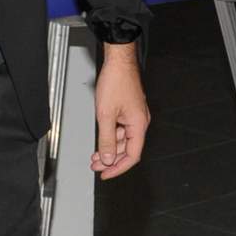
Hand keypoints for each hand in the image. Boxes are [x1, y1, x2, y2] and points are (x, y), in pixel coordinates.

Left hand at [91, 43, 149, 179]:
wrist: (118, 61)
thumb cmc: (116, 81)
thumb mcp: (106, 115)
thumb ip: (107, 139)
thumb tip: (108, 158)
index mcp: (139, 125)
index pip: (132, 155)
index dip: (118, 168)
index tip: (105, 174)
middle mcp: (140, 121)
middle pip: (128, 149)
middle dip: (111, 159)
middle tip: (95, 166)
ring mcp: (135, 115)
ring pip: (123, 139)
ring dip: (109, 148)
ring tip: (95, 155)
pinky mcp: (129, 109)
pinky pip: (122, 129)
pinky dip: (111, 136)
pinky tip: (101, 139)